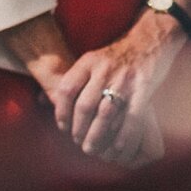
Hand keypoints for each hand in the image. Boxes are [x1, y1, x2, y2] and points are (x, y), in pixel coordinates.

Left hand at [51, 20, 183, 165]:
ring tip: (92, 149)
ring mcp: (124, 79)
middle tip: (78, 143)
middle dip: (79, 129)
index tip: (62, 127)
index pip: (66, 89)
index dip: (61, 111)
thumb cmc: (117, 56)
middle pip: (85, 106)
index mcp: (88, 61)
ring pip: (106, 114)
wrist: (149, 41)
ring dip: (97, 136)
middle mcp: (104, 70)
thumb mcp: (92, 59)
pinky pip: (132, 117)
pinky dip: (123, 135)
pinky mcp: (144, 89)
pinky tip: (116, 147)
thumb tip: (41, 99)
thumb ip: (73, 78)